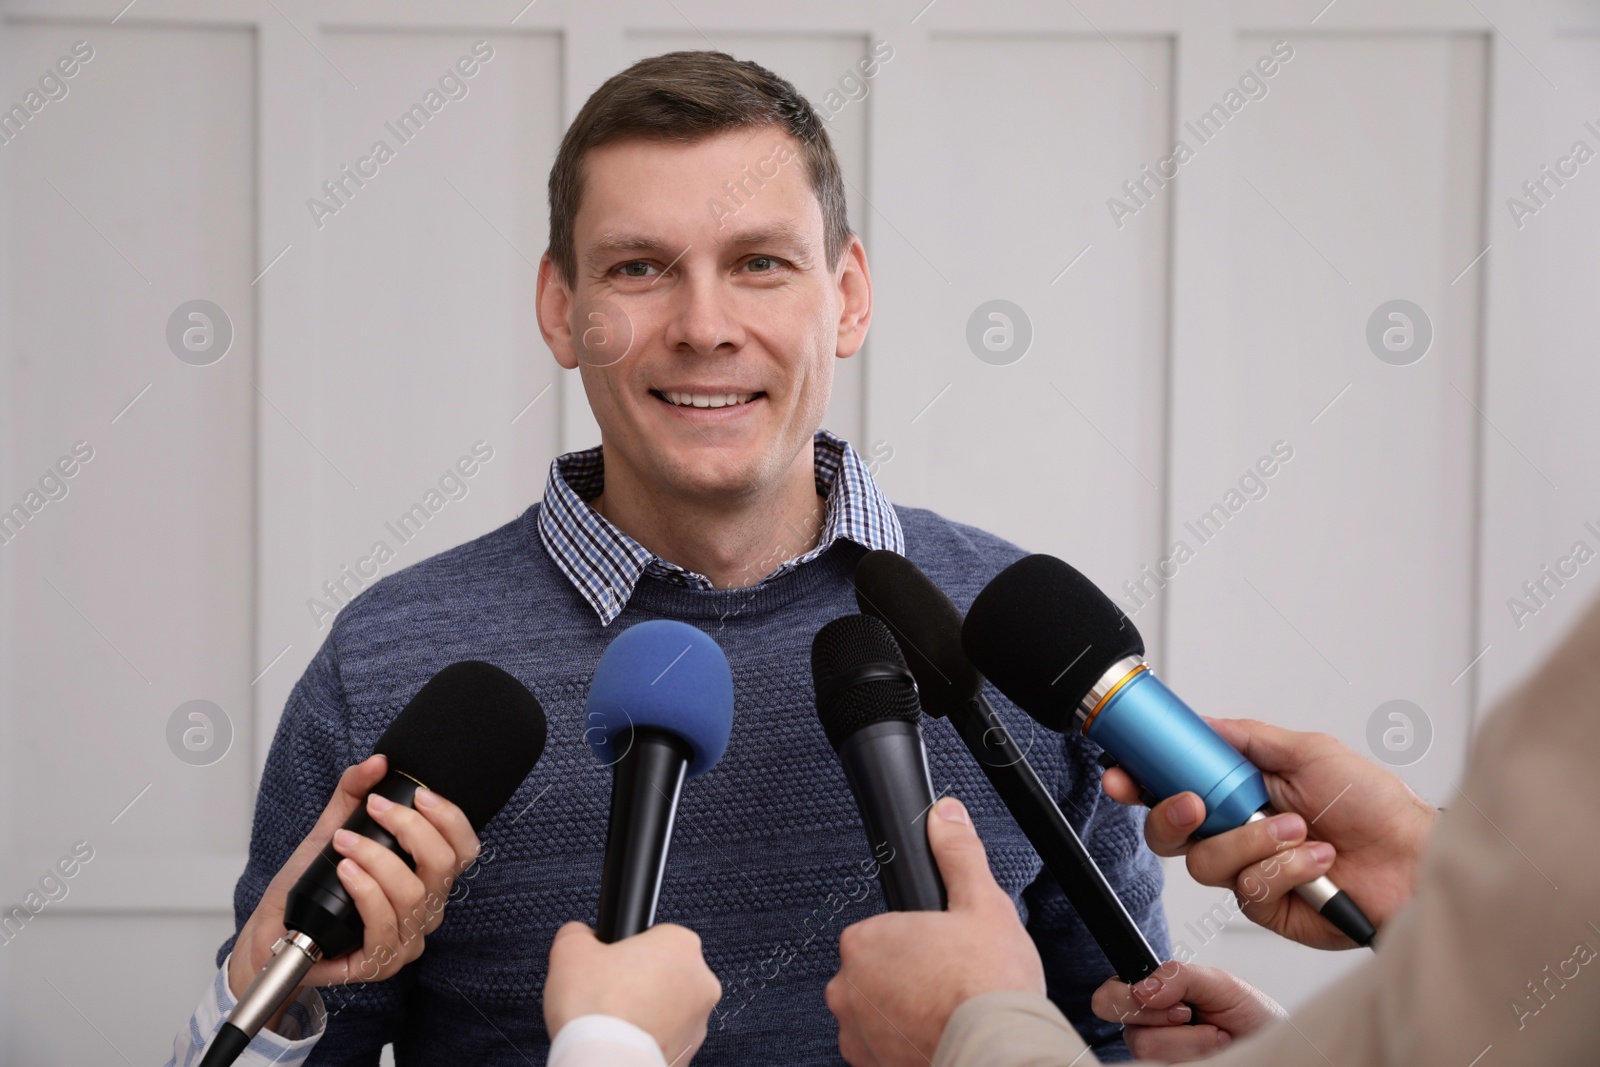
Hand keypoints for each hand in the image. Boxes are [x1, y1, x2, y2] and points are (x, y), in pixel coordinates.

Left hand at [228, 755, 480, 1000]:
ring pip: (413, 895)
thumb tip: (378, 762)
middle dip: (411, 829)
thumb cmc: (308, 887)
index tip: (419, 794)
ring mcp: (405, 941)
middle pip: (444, 866)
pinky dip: (365, 892)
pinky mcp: (379, 964)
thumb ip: (353, 793)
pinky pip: (384, 926)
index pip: (463, 849)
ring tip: (344, 842)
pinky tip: (345, 872)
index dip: (451, 818)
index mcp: (426, 878)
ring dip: (377, 860)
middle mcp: (425, 910)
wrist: (274, 931)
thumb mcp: (332, 829)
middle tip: (375, 807)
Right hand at [543, 922, 721, 1063]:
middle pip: (663, 971)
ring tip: (612, 1020)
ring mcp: (698, 1022)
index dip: (624, 950)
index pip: (653, 936)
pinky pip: (665, 1037)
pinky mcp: (689, 1054)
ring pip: (667, 1007)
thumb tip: (581, 935)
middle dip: (637, 981)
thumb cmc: (595, 1009)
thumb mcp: (570, 950)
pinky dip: (646, 1038)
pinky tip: (621, 1039)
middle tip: (606, 993)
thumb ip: (579, 933)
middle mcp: (701, 981)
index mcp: (681, 944)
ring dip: (644, 1011)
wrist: (605, 1064)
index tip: (607, 965)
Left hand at [827, 797, 1044, 1066]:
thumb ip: (958, 855)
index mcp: (866, 942)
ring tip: (948, 1012)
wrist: (997, 1055)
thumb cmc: (988, 989)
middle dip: (907, 977)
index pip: (880, 932)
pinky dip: (905, 1044)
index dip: (916, 939)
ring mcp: (857, 1033)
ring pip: (877, 1012)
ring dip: (904, 1012)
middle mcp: (849, 989)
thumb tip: (946, 817)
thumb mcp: (982, 904)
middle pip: (876, 972)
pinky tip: (938, 1035)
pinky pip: (881, 1049)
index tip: (942, 951)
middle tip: (949, 981)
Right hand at [1092, 961, 1285, 1060]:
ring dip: (1193, 1045)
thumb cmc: (1249, 1013)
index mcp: (1150, 997)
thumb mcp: (1219, 983)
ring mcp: (1161, 1056)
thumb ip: (1178, 976)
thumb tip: (1141, 988)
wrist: (1272, 1042)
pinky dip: (1199, 1059)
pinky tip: (1214, 1056)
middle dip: (1171, 1028)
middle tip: (1196, 1018)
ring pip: (1151, 1055)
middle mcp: (1148, 1028)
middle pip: (1130, 1033)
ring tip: (1216, 1038)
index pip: (1107, 998)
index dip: (1133, 1002)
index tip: (1179, 1006)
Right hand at [1102, 718, 1435, 948]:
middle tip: (1199, 804)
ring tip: (1300, 830)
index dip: (1137, 781)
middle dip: (1173, 817)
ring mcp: (1247, 870)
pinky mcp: (1265, 904)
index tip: (1120, 774)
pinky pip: (1246, 888)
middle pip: (1168, 832)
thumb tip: (1202, 723)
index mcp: (1237, 790)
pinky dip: (1284, 868)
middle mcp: (1234, 831)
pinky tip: (1317, 859)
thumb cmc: (1373, 804)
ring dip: (1253, 842)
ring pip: (1204, 862)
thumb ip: (1248, 738)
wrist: (1413, 858)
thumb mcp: (1309, 751)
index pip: (1171, 785)